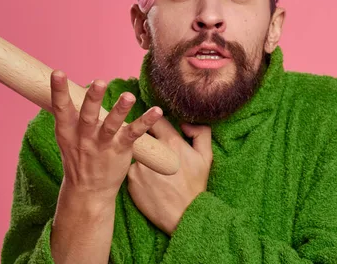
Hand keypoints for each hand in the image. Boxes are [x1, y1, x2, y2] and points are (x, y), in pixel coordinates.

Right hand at [50, 70, 162, 201]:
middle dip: (93, 99)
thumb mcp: (67, 137)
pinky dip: (146, 122)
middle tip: (98, 82)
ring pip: (111, 125)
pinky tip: (157, 111)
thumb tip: (72, 86)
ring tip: (128, 96)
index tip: (58, 73)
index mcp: (67, 131)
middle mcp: (84, 137)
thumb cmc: (79, 157)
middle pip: (88, 116)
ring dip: (120, 110)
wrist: (88, 191)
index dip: (58, 91)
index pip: (61, 108)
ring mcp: (103, 144)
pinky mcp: (121, 150)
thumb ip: (71, 114)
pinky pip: (134, 133)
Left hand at [127, 119, 212, 234]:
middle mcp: (153, 151)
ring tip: (154, 170)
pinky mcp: (131, 179)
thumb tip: (185, 123)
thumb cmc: (195, 185)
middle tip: (154, 149)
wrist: (183, 215)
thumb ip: (201, 132)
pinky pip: (132, 169)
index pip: (156, 121)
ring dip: (143, 157)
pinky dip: (139, 172)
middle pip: (142, 135)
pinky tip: (149, 182)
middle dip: (147, 139)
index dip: (155, 122)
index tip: (157, 128)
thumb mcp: (206, 157)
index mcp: (171, 142)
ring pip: (137, 152)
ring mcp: (139, 165)